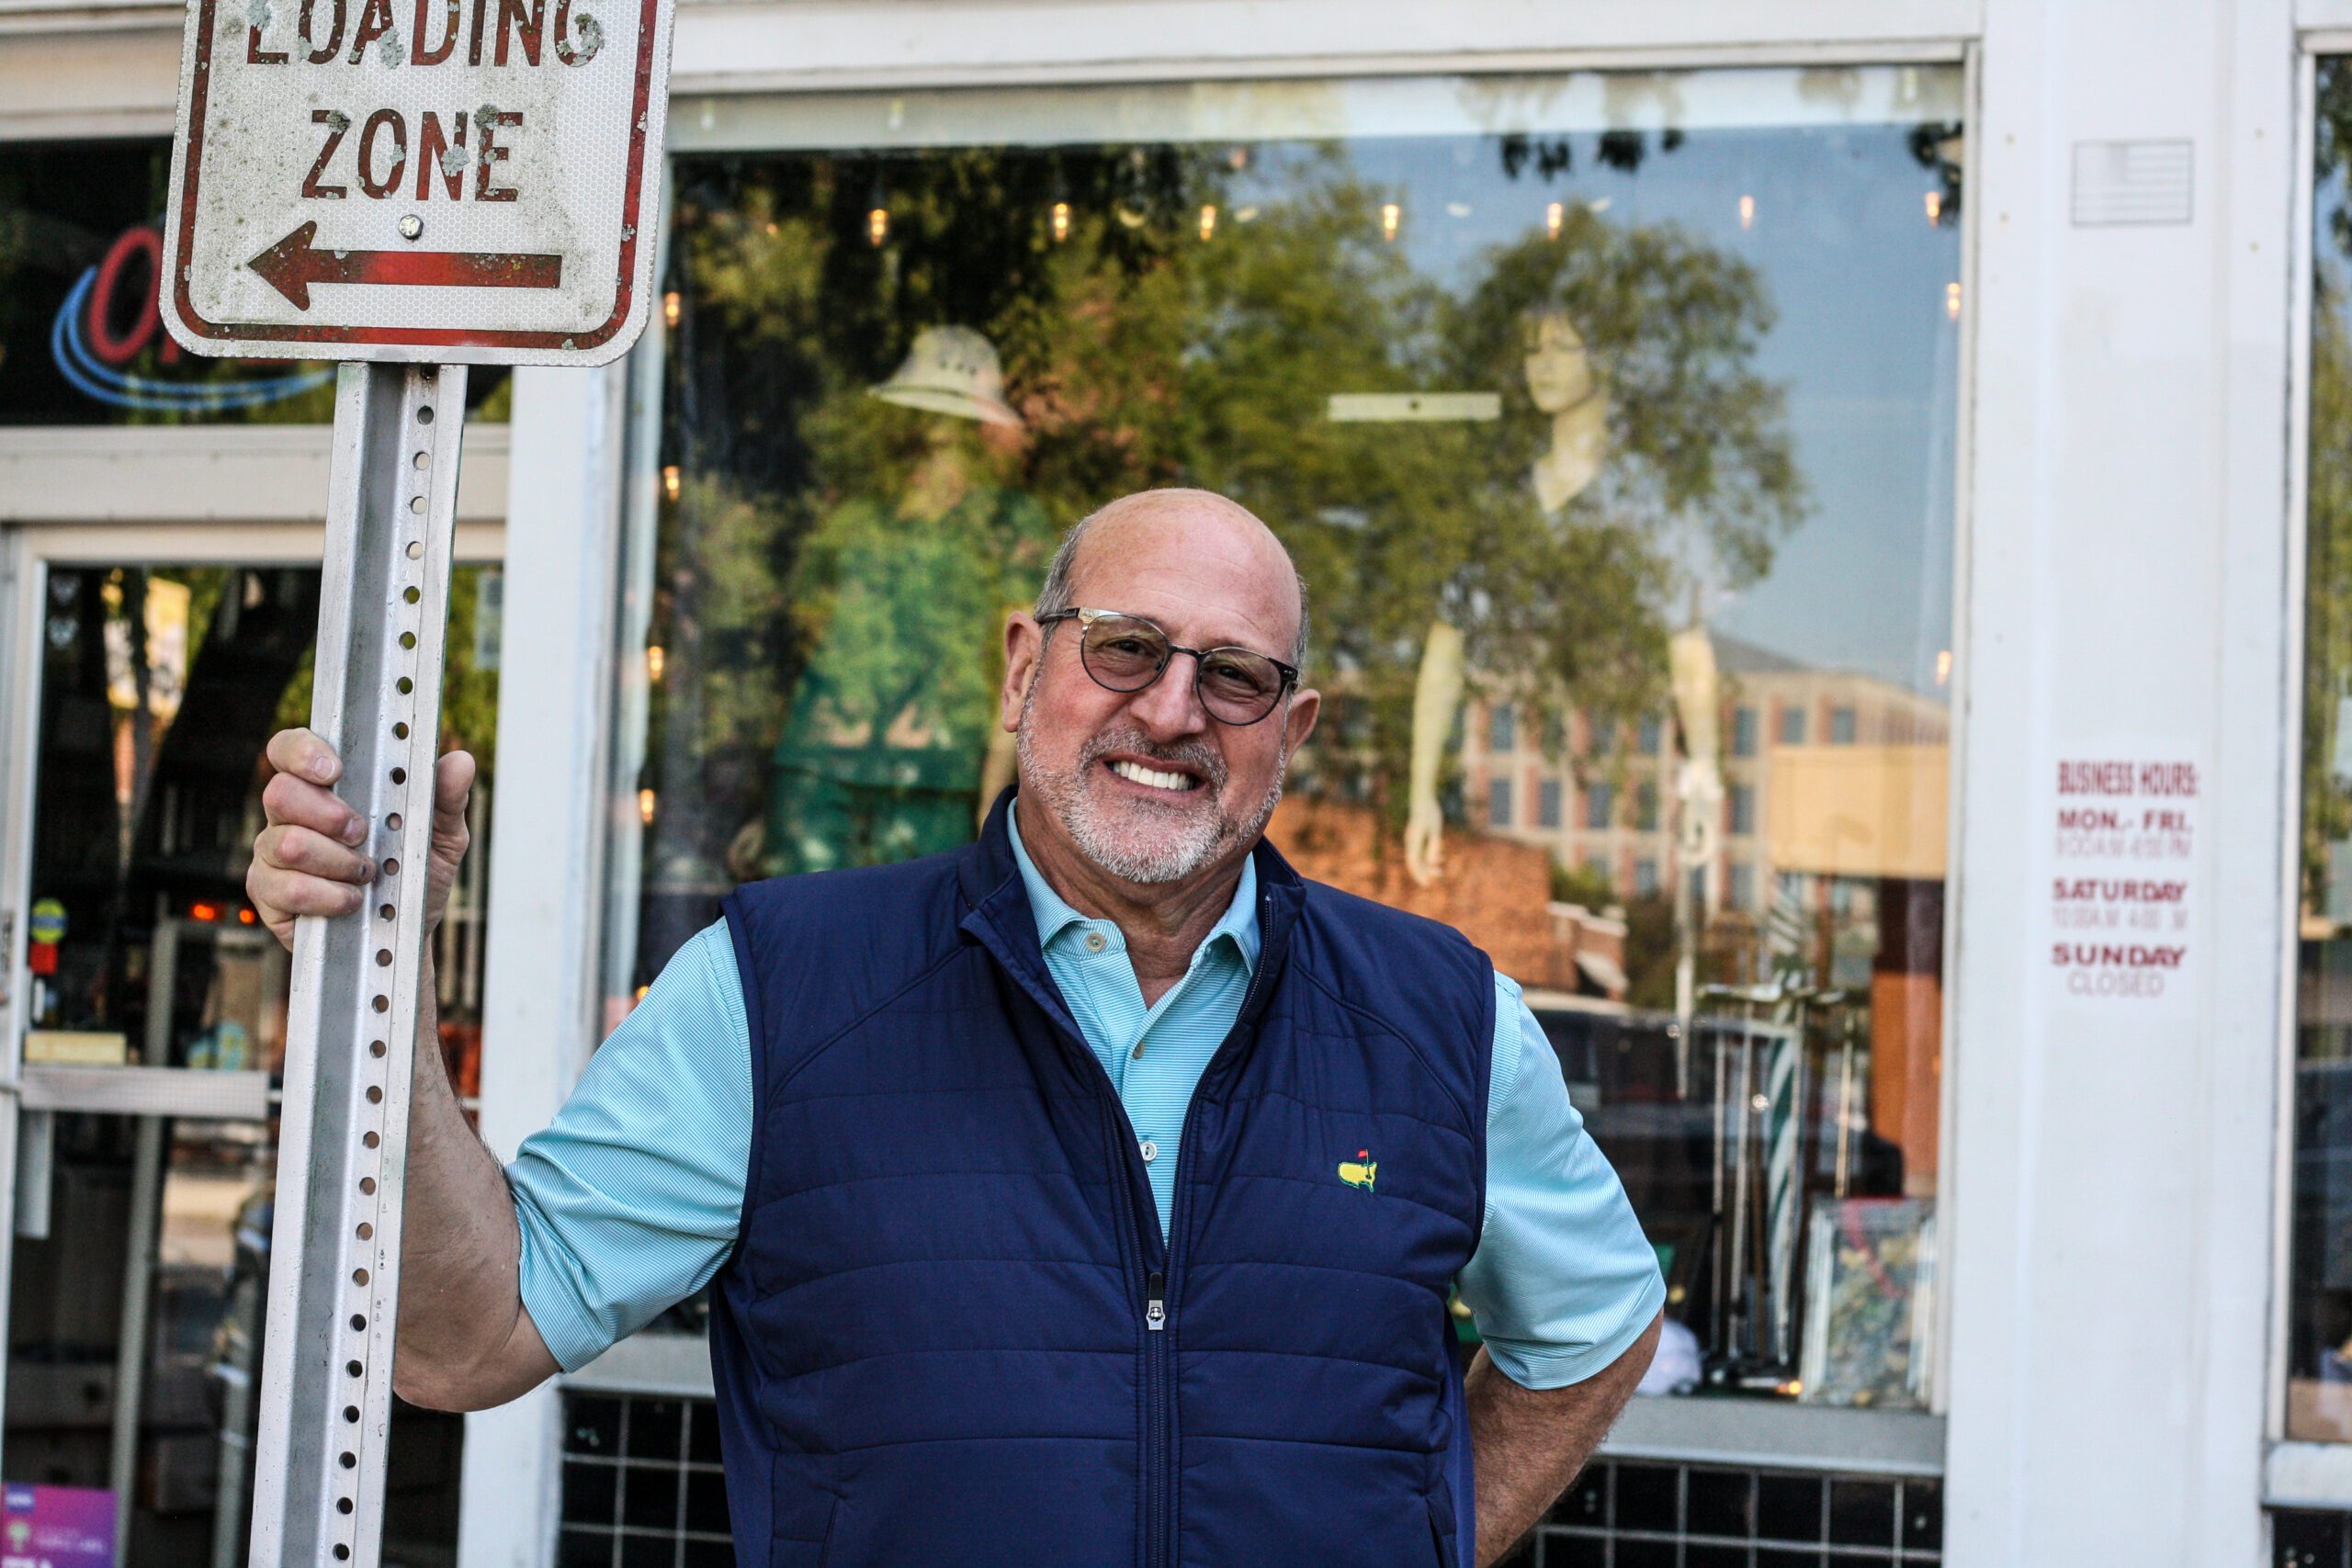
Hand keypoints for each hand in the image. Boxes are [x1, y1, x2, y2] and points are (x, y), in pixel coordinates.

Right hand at [248, 727, 476, 951]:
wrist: (404, 934)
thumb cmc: (414, 875)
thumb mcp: (442, 836)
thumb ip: (446, 798)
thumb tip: (459, 762)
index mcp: (326, 788)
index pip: (291, 750)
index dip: (304, 752)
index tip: (335, 770)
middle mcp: (292, 816)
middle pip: (280, 792)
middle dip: (328, 814)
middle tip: (362, 834)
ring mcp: (273, 855)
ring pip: (286, 843)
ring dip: (336, 861)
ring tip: (367, 873)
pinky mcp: (269, 895)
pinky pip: (287, 889)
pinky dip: (328, 896)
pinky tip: (350, 900)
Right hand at [1404, 788, 1444, 887]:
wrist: (1423, 799)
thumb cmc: (1430, 813)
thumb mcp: (1434, 830)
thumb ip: (1433, 846)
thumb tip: (1432, 863)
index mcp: (1413, 841)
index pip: (1414, 862)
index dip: (1419, 875)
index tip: (1427, 884)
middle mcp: (1411, 842)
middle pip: (1416, 862)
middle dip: (1426, 871)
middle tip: (1439, 875)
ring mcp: (1413, 840)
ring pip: (1419, 857)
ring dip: (1428, 865)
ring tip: (1440, 870)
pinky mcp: (1418, 836)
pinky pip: (1422, 851)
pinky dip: (1430, 856)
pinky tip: (1441, 857)